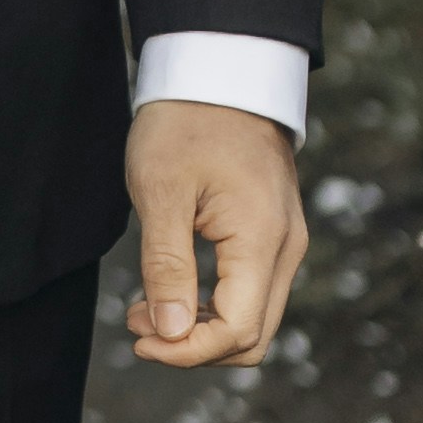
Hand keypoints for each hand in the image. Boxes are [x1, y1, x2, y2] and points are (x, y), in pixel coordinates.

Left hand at [125, 98, 306, 369]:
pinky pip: (250, 290)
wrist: (218, 71)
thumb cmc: (185, 122)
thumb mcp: (161, 192)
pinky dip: (212, 304)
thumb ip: (167, 266)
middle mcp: (286, 248)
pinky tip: (169, 291)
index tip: (140, 342)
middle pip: (254, 335)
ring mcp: (283, 241)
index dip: (188, 351)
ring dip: (201, 328)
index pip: (239, 329)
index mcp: (262, 240)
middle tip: (137, 328)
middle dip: (194, 345)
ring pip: (254, 317)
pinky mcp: (270, 233)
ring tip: (143, 311)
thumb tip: (170, 334)